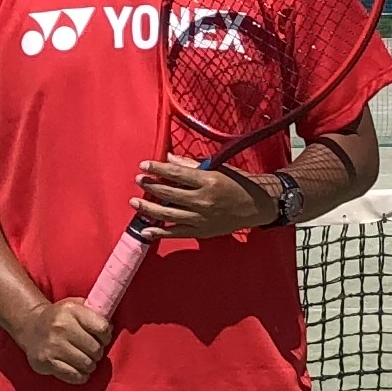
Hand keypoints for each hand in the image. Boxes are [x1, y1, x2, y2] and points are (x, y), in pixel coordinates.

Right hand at [14, 298, 113, 384]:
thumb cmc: (60, 317)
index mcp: (71, 311)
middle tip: (93, 351)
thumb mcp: (75, 305)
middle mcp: (61, 327)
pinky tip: (79, 370)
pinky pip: (73, 375)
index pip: (102, 328)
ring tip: (86, 361)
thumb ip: (94, 312)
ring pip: (86, 364)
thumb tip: (111, 328)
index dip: (106, 335)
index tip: (102, 338)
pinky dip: (80, 376)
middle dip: (97, 352)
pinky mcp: (46, 362)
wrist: (30, 325)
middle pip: (95, 349)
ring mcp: (52, 346)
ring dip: (90, 365)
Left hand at [130, 156, 276, 239]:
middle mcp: (203, 200)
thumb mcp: (218, 168)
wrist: (256, 207)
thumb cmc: (237, 183)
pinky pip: (176, 233)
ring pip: (168, 214)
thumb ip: (192, 164)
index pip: (176, 173)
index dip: (157, 168)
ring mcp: (201, 218)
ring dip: (148, 208)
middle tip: (138, 180)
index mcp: (208, 180)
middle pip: (169, 193)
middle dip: (150, 186)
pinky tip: (146, 230)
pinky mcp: (201, 231)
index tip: (144, 164)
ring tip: (134, 202)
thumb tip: (168, 158)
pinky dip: (160, 233)